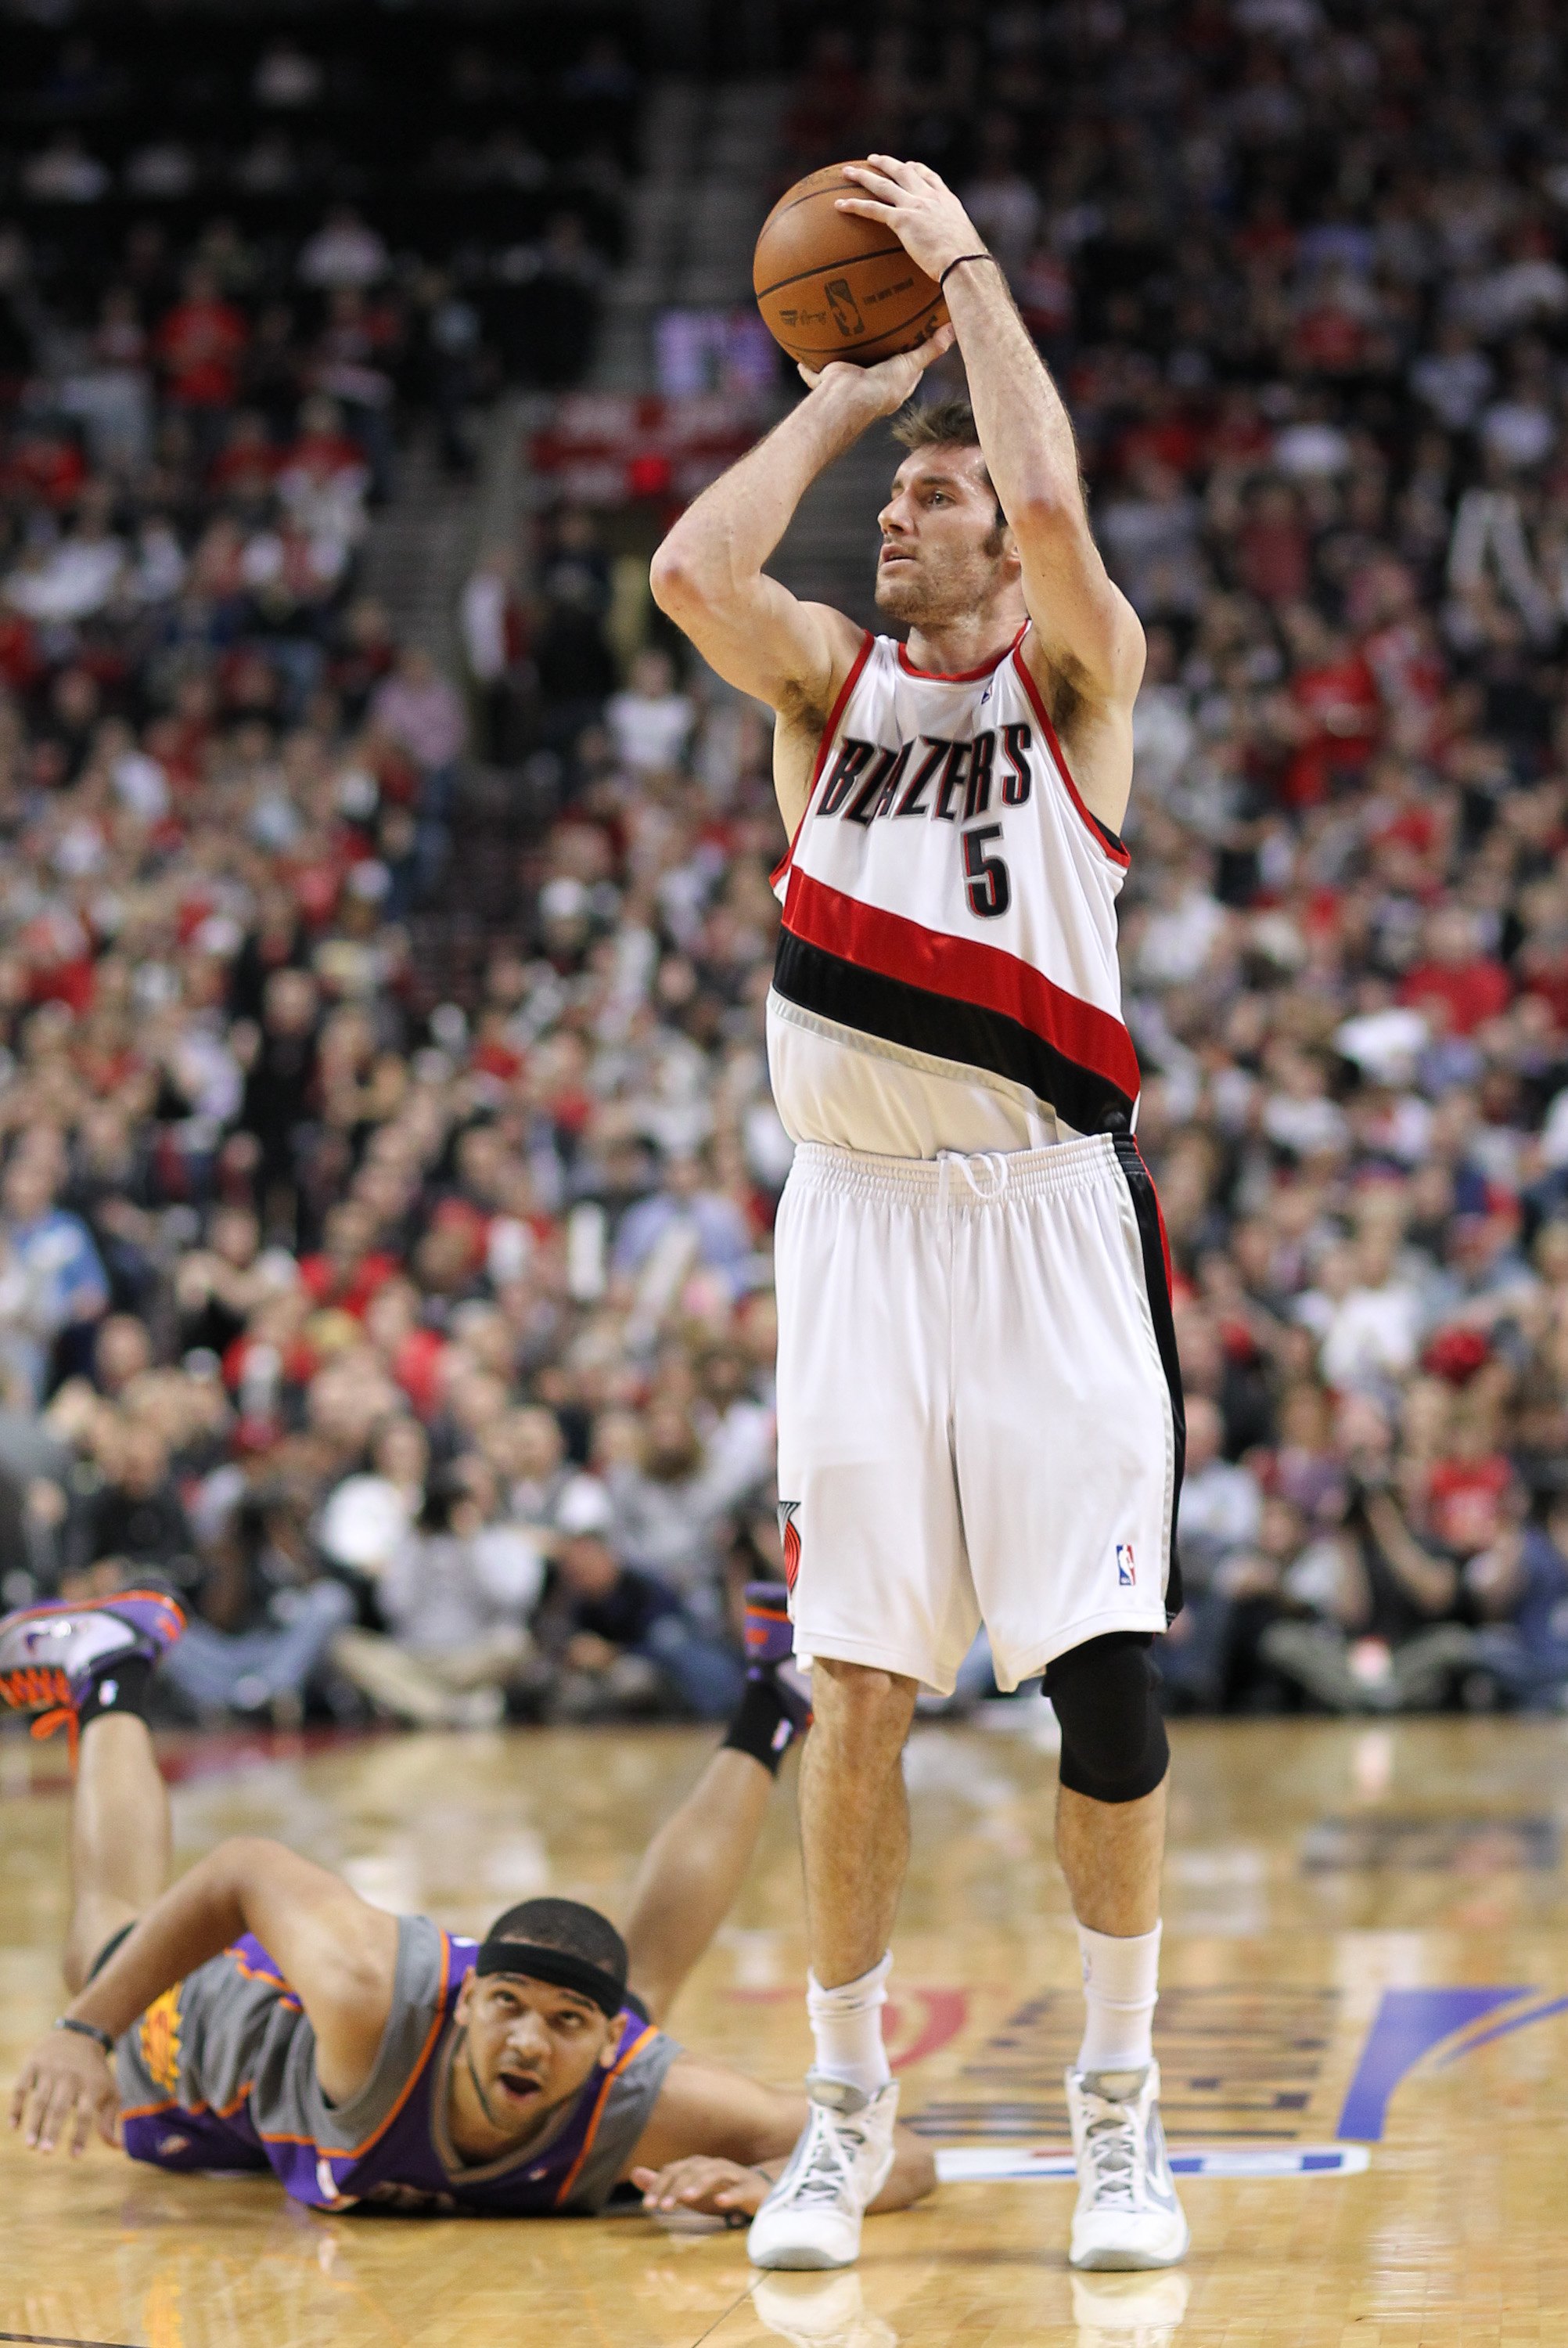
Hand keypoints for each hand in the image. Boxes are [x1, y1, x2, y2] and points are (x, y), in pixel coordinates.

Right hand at [11, 2029, 120, 2156]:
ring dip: (34, 2123)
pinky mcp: (34, 2063)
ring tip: (30, 2145)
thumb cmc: (95, 2072)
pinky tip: (14, 2126)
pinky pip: (22, 2087)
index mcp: (91, 2085)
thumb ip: (109, 2120)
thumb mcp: (109, 2090)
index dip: (81, 2135)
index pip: (86, 2113)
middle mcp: (71, 2077)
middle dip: (52, 2130)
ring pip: (40, 2099)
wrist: (81, 2034)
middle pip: (60, 2107)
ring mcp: (51, 2069)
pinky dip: (17, 2107)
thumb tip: (118, 2148)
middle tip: (45, 2153)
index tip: (75, 2156)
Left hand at [630, 2155, 770, 2218]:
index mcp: (698, 2166)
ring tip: (686, 2199)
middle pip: (691, 2170)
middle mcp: (713, 2165)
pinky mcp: (750, 2188)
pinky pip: (740, 2189)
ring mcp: (734, 2174)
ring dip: (699, 2185)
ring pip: (714, 2174)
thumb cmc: (720, 2192)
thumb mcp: (689, 2192)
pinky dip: (730, 2193)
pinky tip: (721, 2201)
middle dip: (676, 2187)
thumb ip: (664, 2184)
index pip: (674, 2170)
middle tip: (663, 2208)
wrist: (758, 2195)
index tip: (647, 2206)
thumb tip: (635, 2173)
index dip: (659, 2186)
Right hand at [798, 320, 955, 413]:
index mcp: (893, 386)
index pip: (907, 368)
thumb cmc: (881, 386)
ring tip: (842, 334)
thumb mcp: (910, 365)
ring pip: (846, 368)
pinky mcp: (829, 383)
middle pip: (876, 366)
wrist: (847, 400)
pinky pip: (816, 374)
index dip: (912, 352)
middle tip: (878, 329)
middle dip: (876, 353)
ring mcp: (849, 386)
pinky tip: (803, 356)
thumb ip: (930, 349)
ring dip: (843, 357)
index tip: (914, 335)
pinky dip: (809, 368)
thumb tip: (953, 329)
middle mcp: (871, 387)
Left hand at [835, 155, 986, 285]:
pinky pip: (873, 209)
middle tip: (872, 159)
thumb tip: (956, 262)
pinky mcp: (903, 220)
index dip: (917, 169)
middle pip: (904, 172)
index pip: (930, 178)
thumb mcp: (965, 246)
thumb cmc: (967, 264)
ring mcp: (915, 206)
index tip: (909, 164)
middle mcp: (930, 198)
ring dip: (863, 176)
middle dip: (886, 163)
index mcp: (947, 201)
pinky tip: (839, 204)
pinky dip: (854, 205)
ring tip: (847, 172)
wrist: (963, 263)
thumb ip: (955, 244)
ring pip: (884, 184)